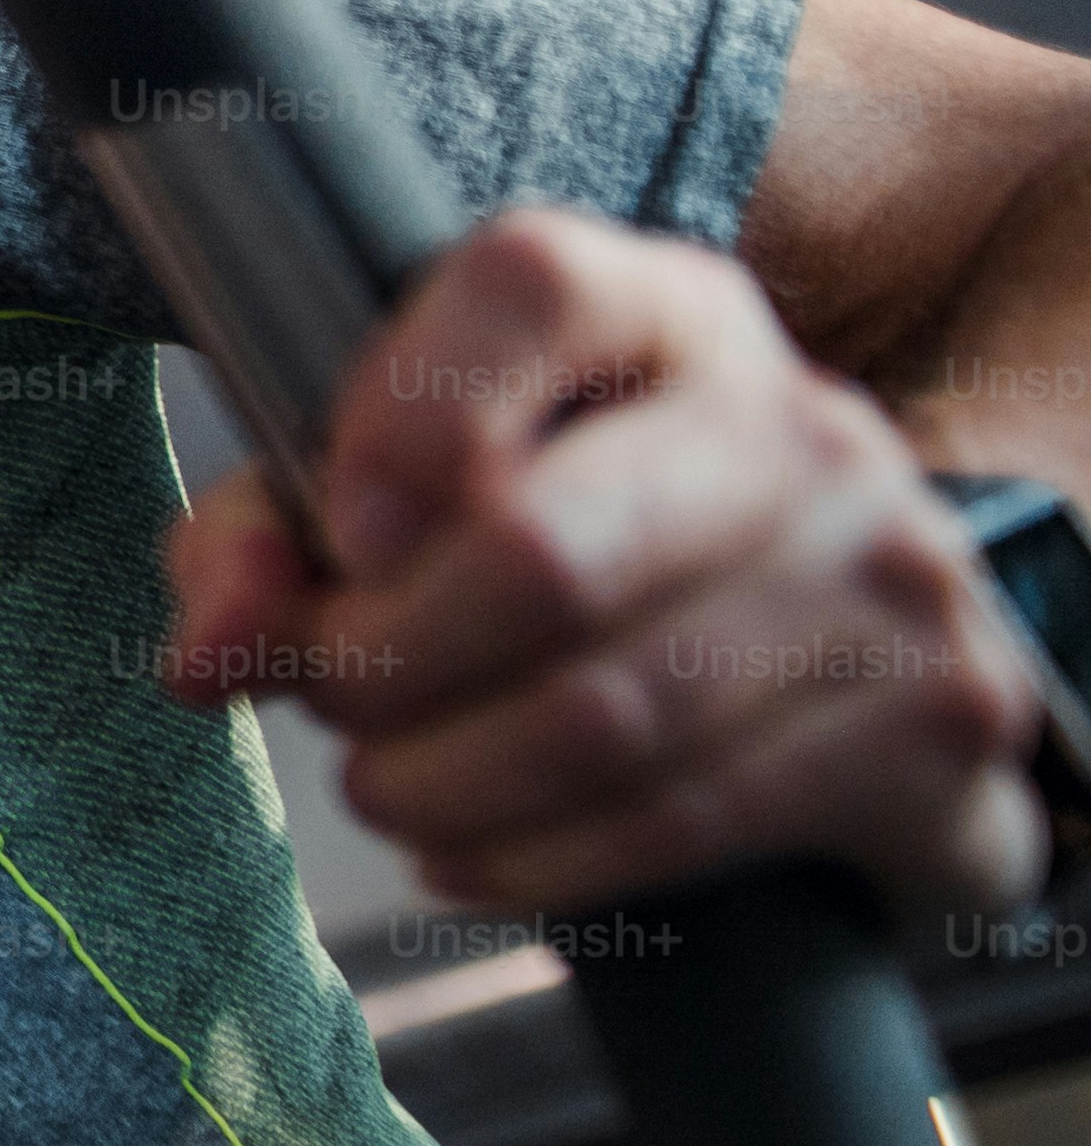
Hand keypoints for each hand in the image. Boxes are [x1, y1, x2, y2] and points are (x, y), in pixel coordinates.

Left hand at [161, 204, 1049, 915]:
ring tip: (387, 790)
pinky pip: (685, 817)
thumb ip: (265, 551)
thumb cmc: (576, 563)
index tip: (338, 537)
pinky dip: (529, 860)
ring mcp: (886, 562)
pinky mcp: (937, 713)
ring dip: (440, 783)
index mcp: (655, 312)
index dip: (395, 421)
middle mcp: (790, 417)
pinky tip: (465, 855)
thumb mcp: (392, 517)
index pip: (526, 285)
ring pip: (606, 714)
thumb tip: (207, 654)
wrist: (838, 688)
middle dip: (387, 663)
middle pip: (543, 550)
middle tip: (334, 703)